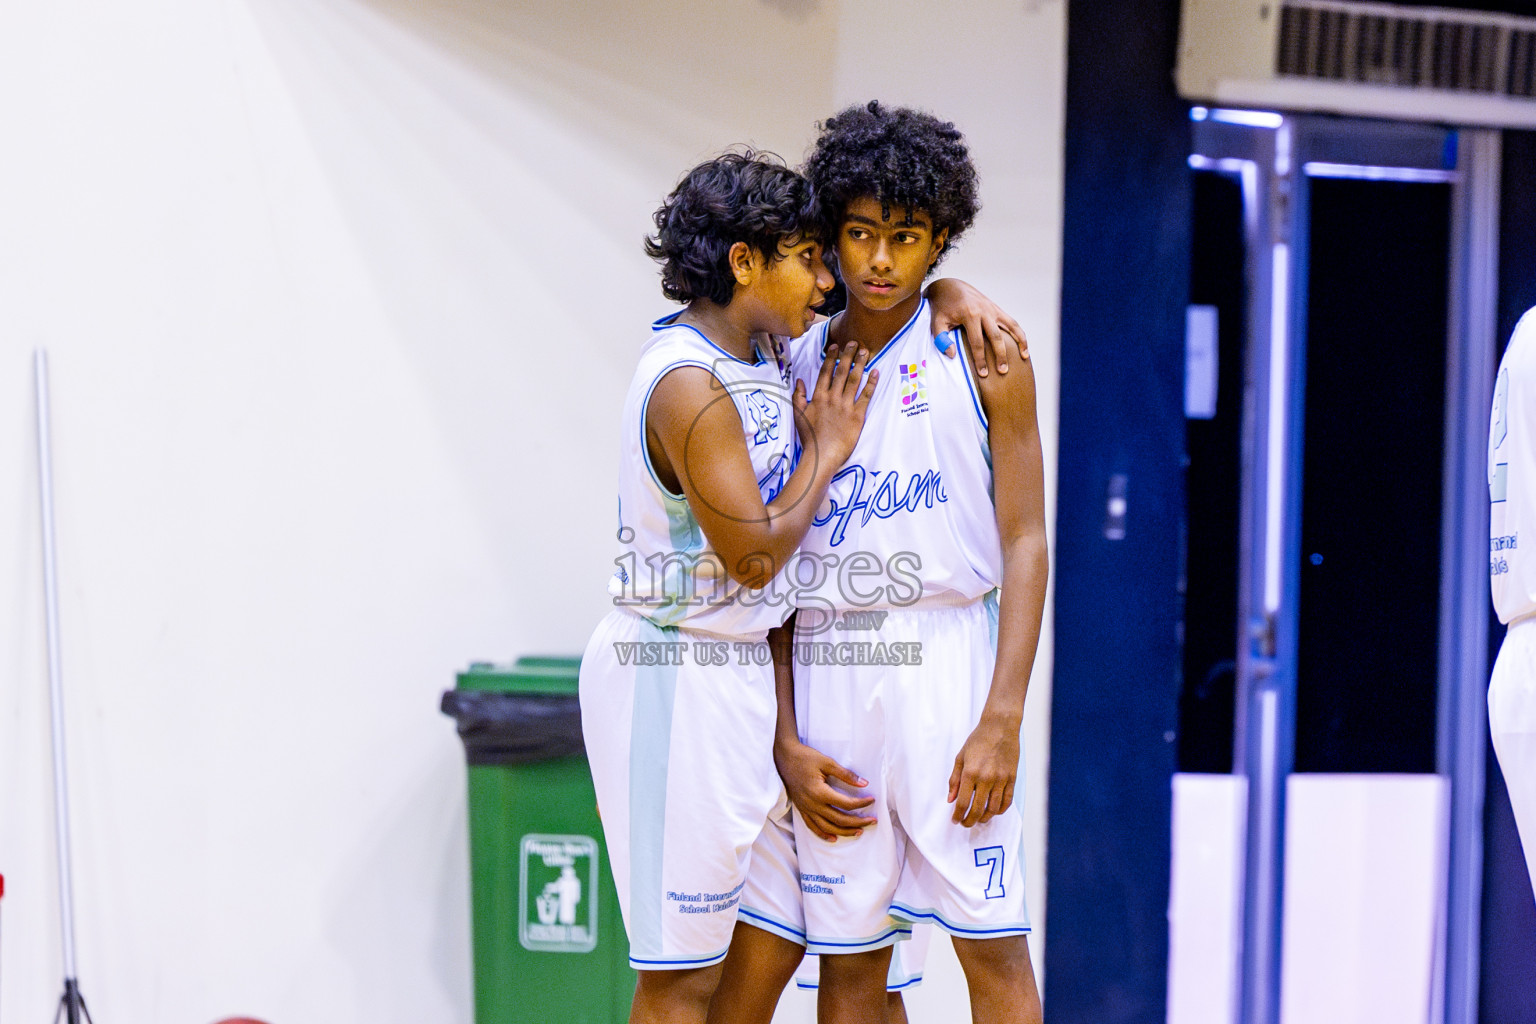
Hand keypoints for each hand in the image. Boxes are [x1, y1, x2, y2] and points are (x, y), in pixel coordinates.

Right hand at [775, 737, 875, 840]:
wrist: (784, 757)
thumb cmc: (806, 758)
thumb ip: (846, 774)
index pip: (846, 804)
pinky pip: (812, 827)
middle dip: (858, 822)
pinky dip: (823, 835)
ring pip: (827, 828)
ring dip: (844, 832)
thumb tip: (864, 784)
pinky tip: (833, 838)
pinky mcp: (801, 809)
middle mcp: (812, 804)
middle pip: (839, 820)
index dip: (861, 804)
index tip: (872, 800)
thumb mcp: (827, 762)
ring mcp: (806, 809)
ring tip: (858, 832)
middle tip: (872, 821)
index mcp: (820, 792)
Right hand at [794, 342, 877, 464]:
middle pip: (841, 372)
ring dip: (860, 364)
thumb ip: (798, 397)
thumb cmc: (810, 439)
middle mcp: (832, 398)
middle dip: (848, 355)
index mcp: (818, 397)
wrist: (821, 456)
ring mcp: (846, 406)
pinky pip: (866, 396)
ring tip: (865, 352)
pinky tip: (876, 372)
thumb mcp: (798, 416)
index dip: (831, 358)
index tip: (835, 346)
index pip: (825, 372)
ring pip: (854, 380)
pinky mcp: (858, 416)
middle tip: (854, 343)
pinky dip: (871, 383)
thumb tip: (800, 381)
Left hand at [925, 277, 1028, 377]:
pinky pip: (1011, 322)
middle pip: (996, 337)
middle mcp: (984, 311)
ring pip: (1010, 326)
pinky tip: (1023, 346)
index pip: (977, 342)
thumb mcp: (936, 321)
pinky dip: (1019, 333)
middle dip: (1000, 355)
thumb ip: (941, 338)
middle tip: (1003, 371)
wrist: (949, 286)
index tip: (983, 373)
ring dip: (1019, 342)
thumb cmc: (942, 307)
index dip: (981, 359)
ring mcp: (992, 309)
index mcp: (969, 315)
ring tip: (1024, 357)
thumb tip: (952, 354)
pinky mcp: (996, 308)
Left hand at [947, 713, 1019, 826]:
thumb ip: (955, 780)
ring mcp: (1001, 779)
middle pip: (977, 810)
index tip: (955, 820)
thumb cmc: (978, 740)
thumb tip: (951, 799)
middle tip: (965, 824)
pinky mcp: (1012, 778)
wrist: (1000, 727)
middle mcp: (986, 778)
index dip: (958, 815)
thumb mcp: (961, 757)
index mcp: (971, 773)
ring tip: (978, 819)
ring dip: (985, 818)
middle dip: (970, 821)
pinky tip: (994, 811)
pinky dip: (1000, 810)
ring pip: (994, 809)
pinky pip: (1007, 801)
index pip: (963, 803)